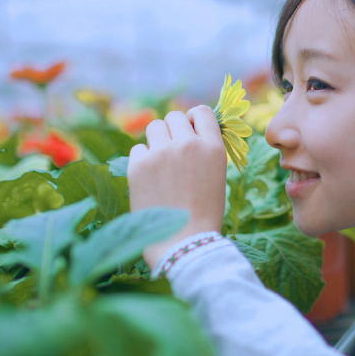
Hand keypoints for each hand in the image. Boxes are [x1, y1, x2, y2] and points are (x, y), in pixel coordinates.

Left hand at [127, 106, 227, 269]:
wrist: (183, 243)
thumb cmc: (203, 214)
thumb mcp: (216, 176)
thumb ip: (204, 150)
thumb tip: (187, 129)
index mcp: (213, 148)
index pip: (202, 112)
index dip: (193, 119)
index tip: (189, 129)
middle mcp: (187, 144)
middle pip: (173, 116)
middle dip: (172, 130)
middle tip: (172, 152)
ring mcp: (161, 153)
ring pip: (154, 127)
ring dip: (156, 141)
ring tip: (161, 165)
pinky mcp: (139, 165)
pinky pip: (138, 149)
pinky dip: (142, 160)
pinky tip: (150, 180)